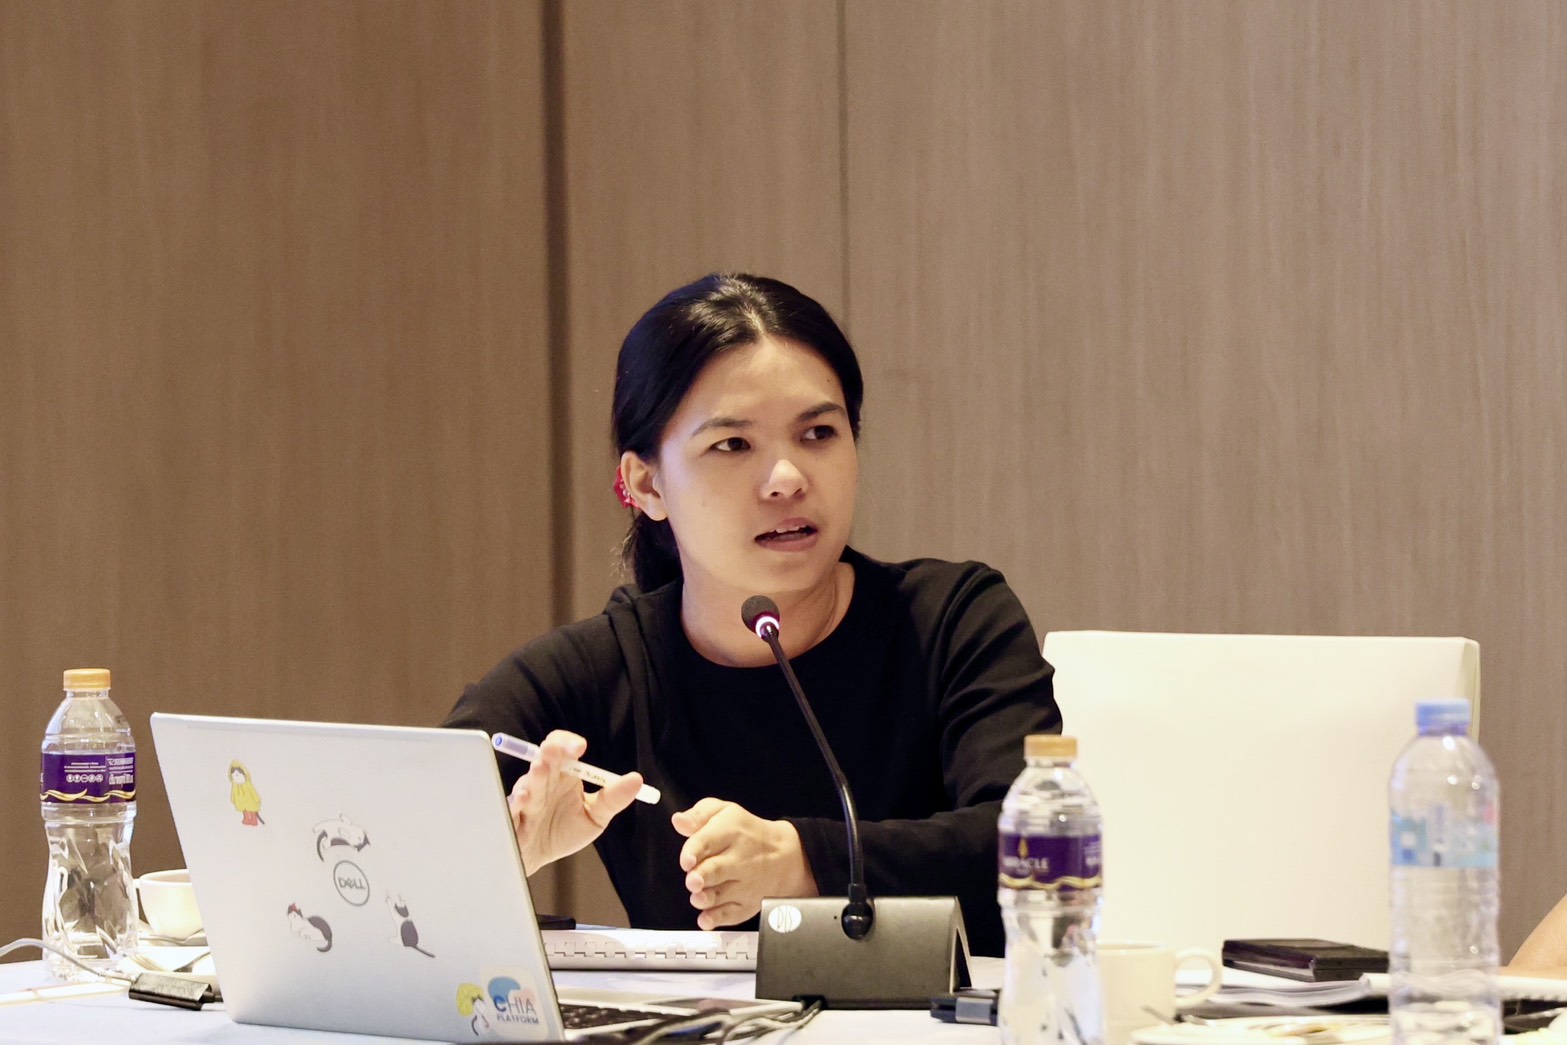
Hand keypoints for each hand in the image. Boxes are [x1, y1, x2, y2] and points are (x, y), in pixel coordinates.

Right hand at [507, 730, 643, 874]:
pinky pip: (511, 808)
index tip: (580, 747)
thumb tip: (637, 780)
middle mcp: (542, 781)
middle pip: (544, 759)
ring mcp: (526, 798)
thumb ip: (613, 798)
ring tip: (541, 769)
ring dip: (534, 775)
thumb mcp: (595, 817)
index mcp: (562, 775)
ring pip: (528, 782)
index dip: (568, 743)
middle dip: (549, 753)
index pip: (562, 748)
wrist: (540, 857)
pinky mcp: (512, 819)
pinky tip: (523, 799)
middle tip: (555, 750)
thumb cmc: (563, 831)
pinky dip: (516, 803)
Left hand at [672, 798, 817, 929]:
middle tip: (693, 880)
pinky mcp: (746, 904)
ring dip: (706, 898)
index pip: (708, 841)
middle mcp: (738, 859)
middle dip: (701, 877)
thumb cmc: (748, 833)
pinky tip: (705, 918)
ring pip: (721, 894)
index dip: (694, 851)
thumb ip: (698, 815)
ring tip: (697, 897)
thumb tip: (679, 821)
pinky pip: (731, 914)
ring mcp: (744, 884)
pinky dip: (717, 919)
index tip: (686, 860)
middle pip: (716, 870)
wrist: (786, 856)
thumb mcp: (725, 812)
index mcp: (730, 832)